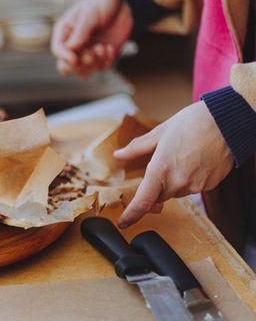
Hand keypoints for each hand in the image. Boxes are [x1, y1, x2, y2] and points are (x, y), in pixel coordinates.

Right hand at [51, 0, 132, 78]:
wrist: (121, 2)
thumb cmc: (100, 4)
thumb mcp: (89, 15)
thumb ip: (80, 32)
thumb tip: (70, 50)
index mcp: (65, 33)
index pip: (58, 51)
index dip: (65, 57)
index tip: (75, 58)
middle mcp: (74, 46)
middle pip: (66, 68)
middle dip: (78, 66)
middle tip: (90, 56)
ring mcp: (88, 53)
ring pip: (83, 73)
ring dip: (93, 65)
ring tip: (102, 48)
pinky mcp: (103, 57)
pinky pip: (102, 68)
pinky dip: (106, 61)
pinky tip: (110, 47)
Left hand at [114, 101, 233, 227]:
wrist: (226, 121)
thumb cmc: (192, 123)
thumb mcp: (159, 132)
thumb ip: (137, 148)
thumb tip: (119, 155)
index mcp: (161, 169)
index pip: (143, 202)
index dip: (131, 215)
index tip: (123, 223)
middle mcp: (178, 181)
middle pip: (158, 197)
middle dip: (155, 188)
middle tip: (161, 167)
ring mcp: (196, 185)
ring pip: (176, 192)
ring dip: (173, 182)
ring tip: (181, 157)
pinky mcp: (209, 185)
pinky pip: (192, 188)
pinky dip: (188, 179)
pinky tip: (194, 161)